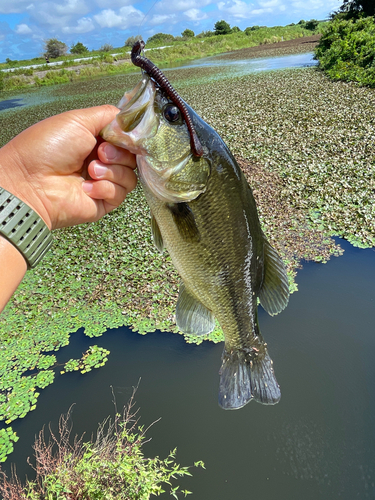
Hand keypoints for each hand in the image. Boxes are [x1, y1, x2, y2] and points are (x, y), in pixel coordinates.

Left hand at [0, 105, 136, 229]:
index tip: (121, 135)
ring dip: (112, 171)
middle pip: (132, 157)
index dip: (128, 137)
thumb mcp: (78, 120)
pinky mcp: (104, 202)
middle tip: (100, 152)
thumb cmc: (47, 148)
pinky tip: (86, 186)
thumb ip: (109, 116)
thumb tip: (132, 122)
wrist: (31, 182)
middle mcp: (101, 160)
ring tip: (90, 170)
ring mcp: (103, 182)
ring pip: (130, 176)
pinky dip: (106, 187)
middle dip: (119, 153)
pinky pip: (121, 193)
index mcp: (95, 140)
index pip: (126, 138)